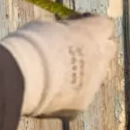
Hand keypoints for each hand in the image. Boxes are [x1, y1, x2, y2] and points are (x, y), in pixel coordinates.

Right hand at [0, 15, 114, 119]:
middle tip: (73, 50)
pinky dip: (68, 96)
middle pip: (107, 51)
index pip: (105, 25)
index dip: (91, 25)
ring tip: (53, 75)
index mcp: (94, 32)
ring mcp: (94, 83)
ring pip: (94, 77)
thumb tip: (62, 31)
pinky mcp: (82, 104)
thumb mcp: (46, 26)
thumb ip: (62, 29)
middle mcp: (101, 57)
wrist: (22, 77)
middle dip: (94, 49)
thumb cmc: (31, 45)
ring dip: (81, 74)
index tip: (77, 26)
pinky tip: (47, 93)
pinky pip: (79, 98)